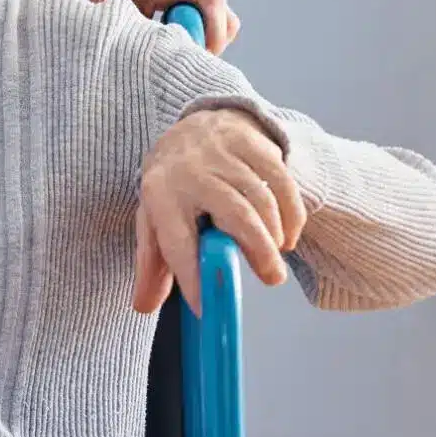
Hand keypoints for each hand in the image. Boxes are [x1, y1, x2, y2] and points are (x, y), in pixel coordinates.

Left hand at [63, 0, 239, 52]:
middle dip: (214, 42)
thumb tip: (160, 55)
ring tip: (174, 53)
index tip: (201, 56)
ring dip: (201, 38)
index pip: (214, 2)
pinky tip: (164, 43)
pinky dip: (190, 33)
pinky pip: (197, 17)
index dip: (215, 32)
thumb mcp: (115, 4)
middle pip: (224, 15)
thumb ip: (140, 28)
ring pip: (212, 18)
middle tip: (186, 60)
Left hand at [134, 107, 304, 315]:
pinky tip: (286, 235)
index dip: (192, 277)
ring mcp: (222, 153)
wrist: (192, 128)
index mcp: (159, 194)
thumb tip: (144, 306)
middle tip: (272, 279)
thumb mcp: (154, 219)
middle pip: (234, 215)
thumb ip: (152, 265)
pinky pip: (282, 182)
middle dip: (259, 251)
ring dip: (275, 236)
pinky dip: (291, 214)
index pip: (176, 242)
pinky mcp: (251, 141)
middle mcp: (190, 171)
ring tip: (275, 257)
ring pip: (262, 200)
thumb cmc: (173, 187)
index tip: (208, 309)